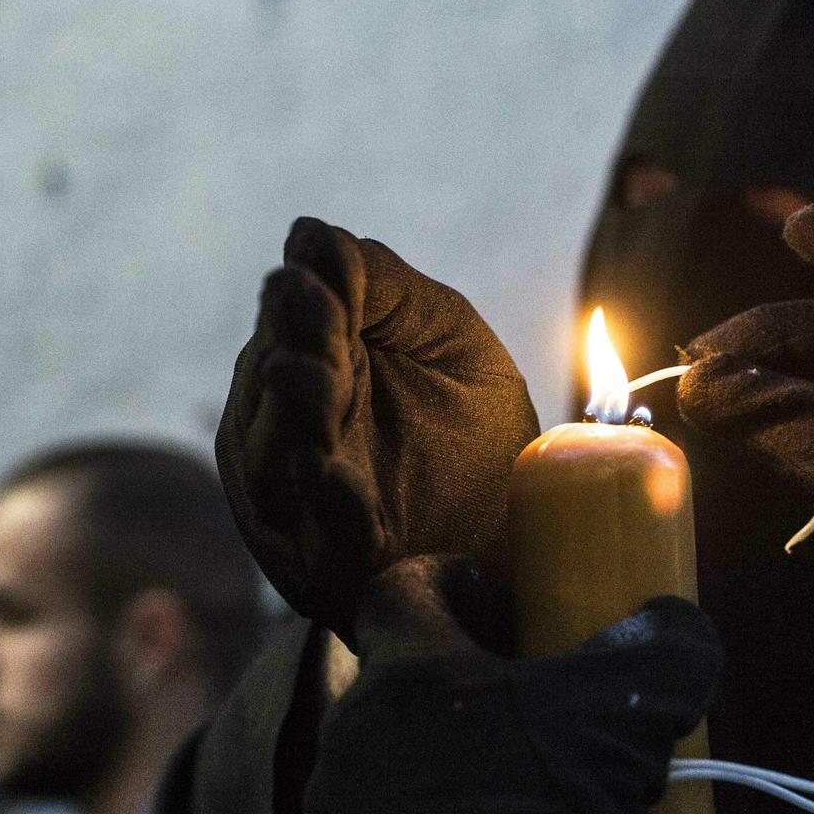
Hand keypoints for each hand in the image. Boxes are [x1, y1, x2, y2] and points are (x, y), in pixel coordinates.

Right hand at [217, 217, 539, 643]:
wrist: (538, 530)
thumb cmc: (479, 428)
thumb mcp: (447, 337)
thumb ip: (385, 285)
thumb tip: (308, 235)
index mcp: (311, 373)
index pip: (291, 329)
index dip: (306, 303)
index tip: (321, 275)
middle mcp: (290, 440)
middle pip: (276, 392)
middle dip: (297, 348)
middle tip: (313, 309)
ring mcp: (304, 513)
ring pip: (279, 465)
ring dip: (297, 419)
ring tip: (312, 377)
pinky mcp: (336, 577)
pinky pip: (320, 546)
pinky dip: (325, 511)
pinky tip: (328, 473)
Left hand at [293, 555, 722, 813]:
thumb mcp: (631, 714)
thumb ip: (664, 648)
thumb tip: (681, 625)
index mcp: (406, 673)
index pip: (399, 590)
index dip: (449, 585)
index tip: (497, 604)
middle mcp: (351, 738)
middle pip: (399, 689)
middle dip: (463, 697)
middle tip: (534, 721)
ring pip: (388, 772)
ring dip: (443, 777)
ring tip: (517, 808)